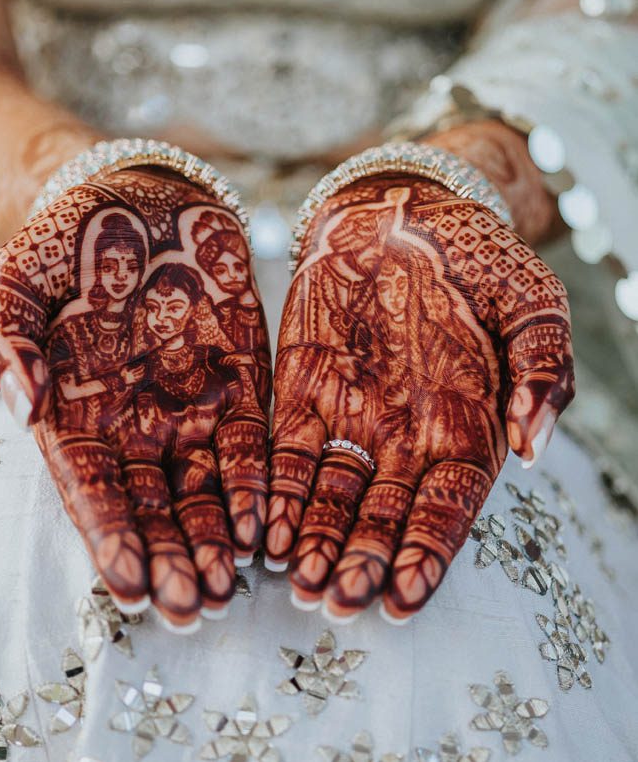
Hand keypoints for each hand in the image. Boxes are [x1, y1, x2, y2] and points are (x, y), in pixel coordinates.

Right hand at [0, 165, 270, 630]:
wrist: (135, 195)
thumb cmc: (65, 243)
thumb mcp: (18, 283)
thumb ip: (10, 343)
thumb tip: (27, 405)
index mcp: (78, 413)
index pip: (93, 490)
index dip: (110, 538)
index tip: (130, 586)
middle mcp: (136, 421)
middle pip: (155, 505)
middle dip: (172, 557)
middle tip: (192, 607)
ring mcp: (191, 403)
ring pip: (206, 485)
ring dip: (217, 536)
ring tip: (231, 583)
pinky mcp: (240, 377)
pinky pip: (251, 438)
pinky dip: (256, 480)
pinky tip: (265, 520)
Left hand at [266, 168, 572, 622]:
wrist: (402, 207)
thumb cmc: (475, 253)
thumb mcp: (532, 302)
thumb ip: (544, 370)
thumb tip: (533, 445)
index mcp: (467, 425)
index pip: (448, 507)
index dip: (429, 553)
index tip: (406, 596)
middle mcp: (407, 435)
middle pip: (384, 516)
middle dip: (362, 562)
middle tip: (339, 602)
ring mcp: (353, 417)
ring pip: (333, 496)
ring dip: (317, 541)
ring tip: (300, 583)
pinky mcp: (303, 392)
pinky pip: (289, 452)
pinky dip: (279, 492)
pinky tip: (266, 529)